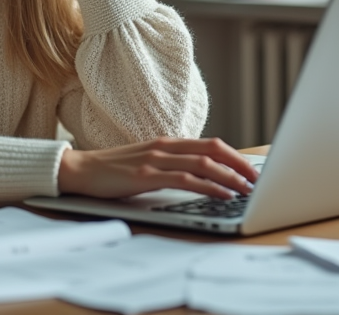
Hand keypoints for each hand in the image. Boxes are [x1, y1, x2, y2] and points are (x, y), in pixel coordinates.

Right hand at [57, 137, 258, 199]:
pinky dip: (209, 186)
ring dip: (231, 177)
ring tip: (248, 189)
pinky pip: (186, 179)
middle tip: (259, 180)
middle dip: (240, 165)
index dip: (236, 156)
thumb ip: (171, 166)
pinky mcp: (147, 176)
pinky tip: (223, 195)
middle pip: (213, 149)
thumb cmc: (113, 171)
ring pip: (204, 163)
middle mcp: (165, 147)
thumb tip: (200, 179)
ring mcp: (156, 160)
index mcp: (167, 143)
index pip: (211, 144)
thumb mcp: (147, 164)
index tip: (253, 170)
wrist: (79, 170)